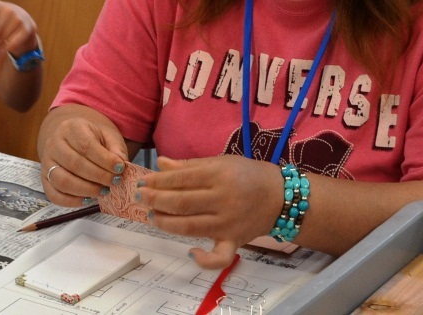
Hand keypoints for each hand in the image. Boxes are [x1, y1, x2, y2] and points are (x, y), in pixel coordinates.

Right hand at [38, 109, 128, 205]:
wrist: (72, 139)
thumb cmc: (93, 138)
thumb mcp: (108, 136)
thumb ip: (116, 149)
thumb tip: (121, 165)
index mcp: (70, 128)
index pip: (85, 145)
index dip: (104, 159)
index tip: (120, 168)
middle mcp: (54, 144)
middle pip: (74, 163)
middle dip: (98, 176)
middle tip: (114, 182)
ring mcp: (47, 162)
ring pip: (63, 181)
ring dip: (86, 190)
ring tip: (104, 191)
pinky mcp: (44, 180)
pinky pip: (54, 195)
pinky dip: (72, 201)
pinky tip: (89, 199)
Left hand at [135, 155, 284, 268]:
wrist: (282, 196)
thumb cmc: (247, 175)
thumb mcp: (220, 162)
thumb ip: (190, 165)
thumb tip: (161, 163)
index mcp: (219, 176)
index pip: (181, 179)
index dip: (158, 181)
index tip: (143, 181)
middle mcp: (223, 200)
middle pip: (182, 203)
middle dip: (156, 200)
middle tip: (141, 197)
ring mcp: (228, 224)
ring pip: (191, 227)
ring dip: (166, 223)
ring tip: (152, 216)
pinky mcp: (235, 241)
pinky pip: (220, 257)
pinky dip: (205, 260)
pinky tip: (190, 253)